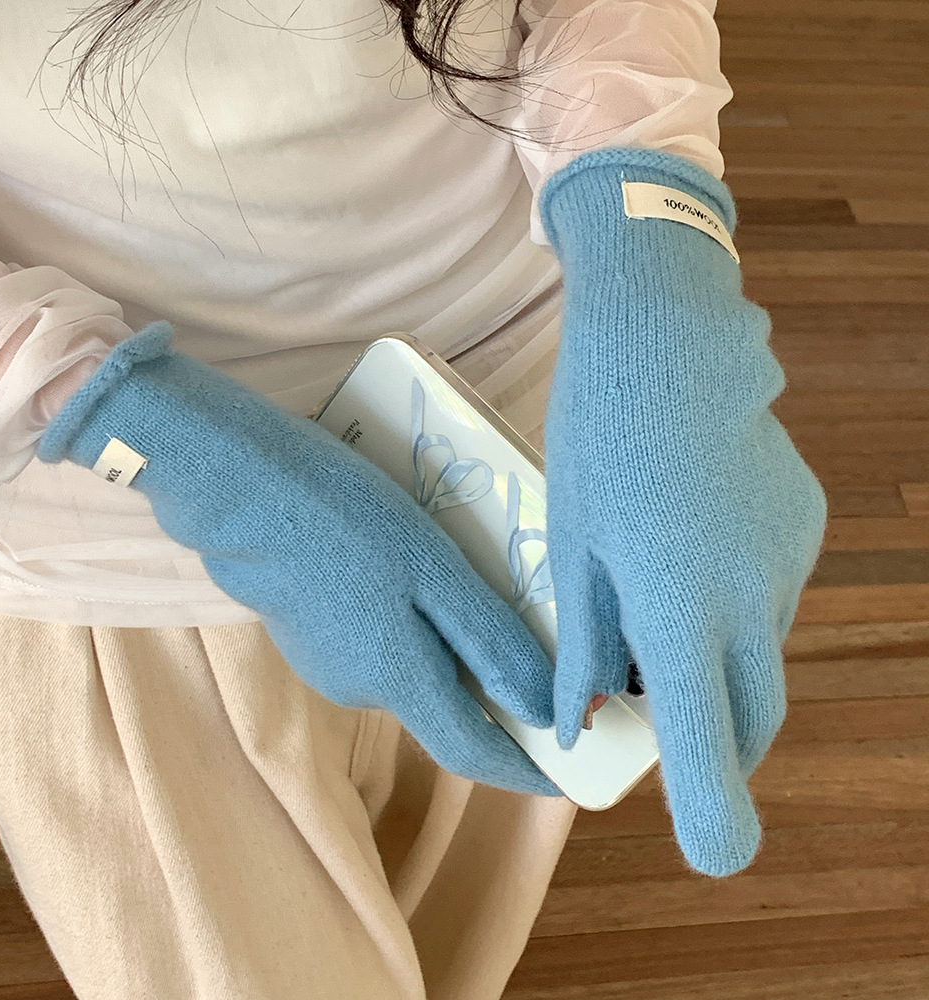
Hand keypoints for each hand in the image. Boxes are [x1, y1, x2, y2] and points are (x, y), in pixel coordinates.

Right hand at [37, 322, 561, 796]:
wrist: (236, 486)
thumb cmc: (343, 517)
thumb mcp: (434, 570)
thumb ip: (490, 642)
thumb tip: (545, 709)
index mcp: (395, 680)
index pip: (474, 753)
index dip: (523, 768)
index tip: (566, 770)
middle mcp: (360, 688)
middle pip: (443, 696)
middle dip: (487, 672)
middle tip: (524, 608)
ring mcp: (326, 659)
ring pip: (409, 658)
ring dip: (443, 630)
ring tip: (463, 565)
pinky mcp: (307, 628)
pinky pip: (377, 634)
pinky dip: (406, 611)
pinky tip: (405, 559)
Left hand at [538, 147, 826, 874]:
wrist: (672, 340)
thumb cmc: (601, 440)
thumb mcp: (573, 546)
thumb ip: (584, 644)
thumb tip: (583, 719)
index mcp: (683, 611)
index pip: (713, 745)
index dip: (715, 811)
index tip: (714, 850)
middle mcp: (752, 599)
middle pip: (751, 715)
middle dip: (715, 742)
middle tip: (662, 721)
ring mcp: (787, 561)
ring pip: (760, 651)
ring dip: (718, 661)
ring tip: (657, 603)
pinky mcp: (801, 526)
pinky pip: (770, 593)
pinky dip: (732, 604)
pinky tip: (689, 546)